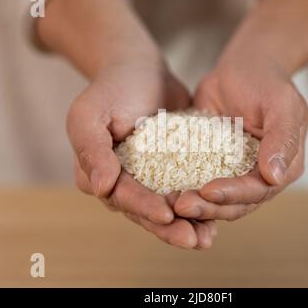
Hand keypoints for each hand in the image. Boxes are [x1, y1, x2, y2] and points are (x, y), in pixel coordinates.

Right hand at [67, 59, 216, 248]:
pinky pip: (184, 191)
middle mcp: (121, 182)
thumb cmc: (112, 88)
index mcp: (98, 174)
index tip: (167, 214)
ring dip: (187, 224)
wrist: (141, 69)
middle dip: (169, 228)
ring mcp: (147, 179)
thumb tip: (100, 189)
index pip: (122, 197)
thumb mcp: (90, 114)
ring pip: (167, 208)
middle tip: (194, 240)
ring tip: (208, 238)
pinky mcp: (170, 171)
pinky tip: (217, 216)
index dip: (144, 208)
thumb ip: (92, 150)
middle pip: (145, 212)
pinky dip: (199, 204)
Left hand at [174, 0, 307, 220]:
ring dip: (197, 205)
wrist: (242, 68)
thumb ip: (282, 139)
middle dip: (210, 207)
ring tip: (172, 203)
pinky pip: (200, 182)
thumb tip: (274, 177)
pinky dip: (186, 189)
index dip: (234, 194)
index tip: (207, 192)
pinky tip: (166, 193)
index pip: (259, 190)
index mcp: (283, 167)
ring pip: (217, 200)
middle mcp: (260, 176)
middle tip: (181, 205)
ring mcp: (236, 173)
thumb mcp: (281, 104)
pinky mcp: (213, 165)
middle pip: (236, 203)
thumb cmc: (265, 81)